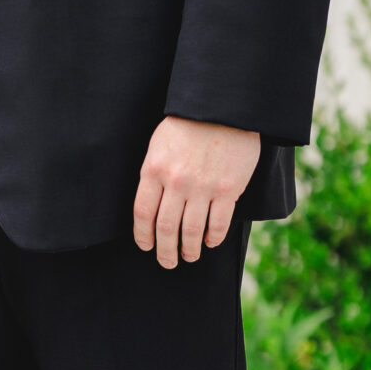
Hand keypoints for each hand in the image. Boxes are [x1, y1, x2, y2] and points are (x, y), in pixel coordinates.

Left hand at [133, 117, 260, 268]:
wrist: (223, 107)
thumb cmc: (188, 123)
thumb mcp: (159, 144)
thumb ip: (154, 172)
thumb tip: (152, 202)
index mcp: (154, 169)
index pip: (142, 213)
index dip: (142, 235)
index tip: (145, 246)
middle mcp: (176, 182)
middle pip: (165, 228)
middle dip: (165, 251)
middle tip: (167, 262)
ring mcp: (203, 187)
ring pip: (192, 231)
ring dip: (189, 249)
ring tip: (189, 257)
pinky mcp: (228, 190)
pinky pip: (218, 223)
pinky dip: (213, 237)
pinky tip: (210, 242)